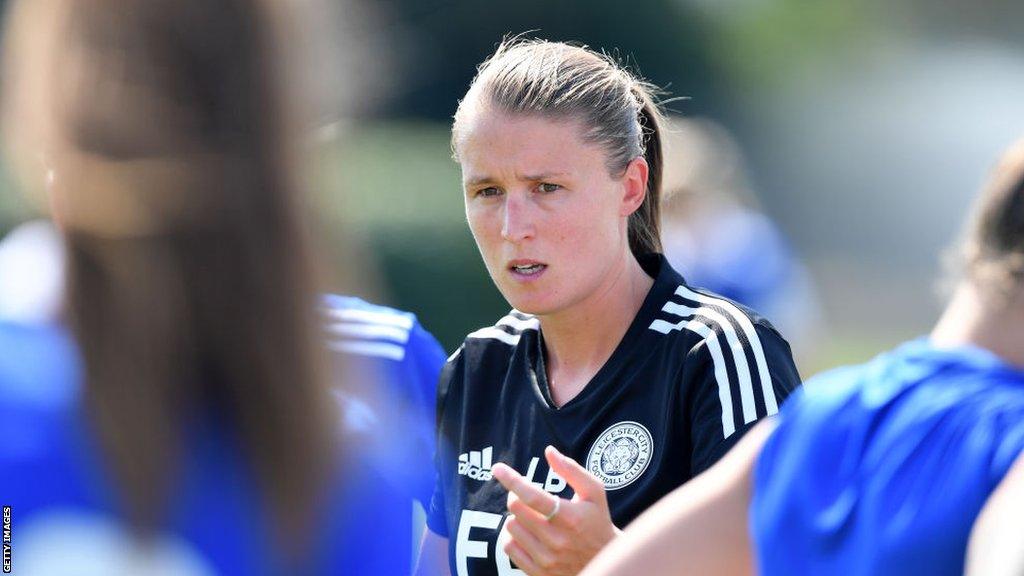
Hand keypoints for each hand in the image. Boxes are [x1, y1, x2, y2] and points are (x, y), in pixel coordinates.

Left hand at [491, 445, 620, 575]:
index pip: (532, 496)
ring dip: (517, 517)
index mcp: (570, 517)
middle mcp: (557, 540)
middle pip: (516, 508)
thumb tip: (549, 452)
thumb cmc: (597, 521)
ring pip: (511, 527)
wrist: (605, 562)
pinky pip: (509, 548)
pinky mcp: (538, 572)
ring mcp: (546, 559)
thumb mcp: (594, 492)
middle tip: (527, 495)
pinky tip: (528, 533)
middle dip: (517, 495)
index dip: (512, 479)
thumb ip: (571, 470)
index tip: (497, 468)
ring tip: (533, 517)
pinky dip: (513, 536)